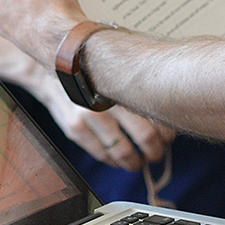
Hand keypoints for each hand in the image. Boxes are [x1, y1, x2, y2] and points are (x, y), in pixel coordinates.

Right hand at [32, 65, 173, 171]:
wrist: (54, 65)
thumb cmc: (92, 64)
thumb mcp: (118, 63)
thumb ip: (141, 79)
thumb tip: (170, 97)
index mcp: (123, 82)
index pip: (155, 113)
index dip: (167, 130)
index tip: (169, 136)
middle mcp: (107, 100)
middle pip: (144, 135)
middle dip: (155, 149)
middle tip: (158, 153)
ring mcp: (88, 116)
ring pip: (122, 151)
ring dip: (135, 161)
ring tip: (140, 161)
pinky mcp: (74, 129)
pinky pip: (100, 154)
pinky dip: (114, 161)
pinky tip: (119, 160)